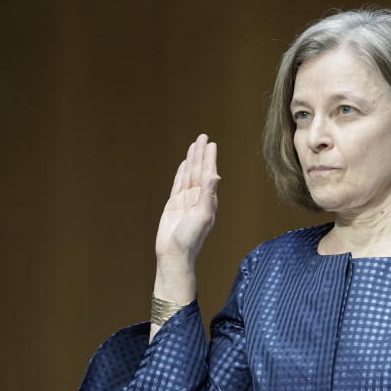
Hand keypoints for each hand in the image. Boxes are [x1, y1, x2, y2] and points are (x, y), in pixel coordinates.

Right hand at [155, 134, 219, 265]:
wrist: (174, 254)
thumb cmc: (191, 238)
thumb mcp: (202, 216)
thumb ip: (208, 195)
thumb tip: (215, 175)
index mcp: (208, 199)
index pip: (208, 173)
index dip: (209, 158)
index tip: (210, 143)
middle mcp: (198, 197)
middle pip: (198, 170)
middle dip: (200, 154)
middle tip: (203, 136)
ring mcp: (186, 200)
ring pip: (188, 174)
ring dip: (191, 160)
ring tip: (193, 145)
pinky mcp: (174, 204)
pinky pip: (178, 184)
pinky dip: (181, 172)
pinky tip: (183, 164)